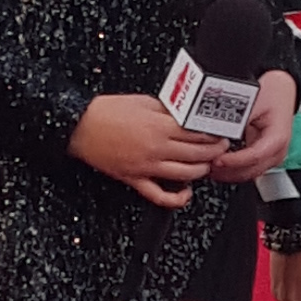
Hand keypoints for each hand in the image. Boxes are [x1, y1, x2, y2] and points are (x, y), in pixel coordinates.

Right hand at [68, 94, 224, 208]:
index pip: (197, 133)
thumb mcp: (143, 101)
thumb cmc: (106, 111)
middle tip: (221, 147)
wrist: (79, 126)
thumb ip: (166, 109)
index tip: (219, 132)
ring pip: (185, 175)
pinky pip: (159, 196)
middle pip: (197, 154)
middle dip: (214, 151)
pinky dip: (176, 199)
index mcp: (159, 126)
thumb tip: (184, 114)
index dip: (213, 133)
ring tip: (208, 165)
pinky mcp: (134, 179)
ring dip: (202, 171)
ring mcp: (146, 167)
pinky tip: (186, 194)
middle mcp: (156, 148)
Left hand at [211, 70, 297, 183]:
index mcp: (277, 138)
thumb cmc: (272, 95)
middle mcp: (277, 151)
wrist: (281, 90)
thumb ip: (237, 118)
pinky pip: (248, 169)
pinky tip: (220, 165)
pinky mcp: (265, 157)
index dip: (234, 161)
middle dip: (228, 171)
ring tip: (210, 167)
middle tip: (208, 166)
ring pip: (249, 173)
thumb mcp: (254, 102)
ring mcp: (272, 156)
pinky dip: (234, 169)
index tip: (217, 160)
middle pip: (251, 170)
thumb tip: (218, 129)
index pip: (254, 156)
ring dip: (230, 173)